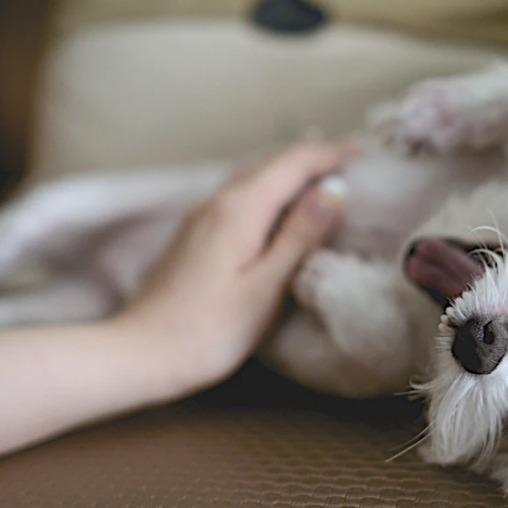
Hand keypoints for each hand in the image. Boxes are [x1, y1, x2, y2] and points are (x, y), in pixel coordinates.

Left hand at [115, 141, 354, 391]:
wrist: (141, 353)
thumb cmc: (208, 331)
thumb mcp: (265, 287)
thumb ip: (300, 236)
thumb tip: (334, 191)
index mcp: (239, 210)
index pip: (293, 162)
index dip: (332, 153)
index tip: (366, 154)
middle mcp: (217, 201)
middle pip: (272, 162)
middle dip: (314, 156)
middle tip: (354, 161)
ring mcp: (201, 215)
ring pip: (254, 175)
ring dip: (291, 170)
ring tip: (325, 176)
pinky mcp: (195, 233)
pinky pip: (240, 193)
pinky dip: (270, 188)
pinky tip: (281, 205)